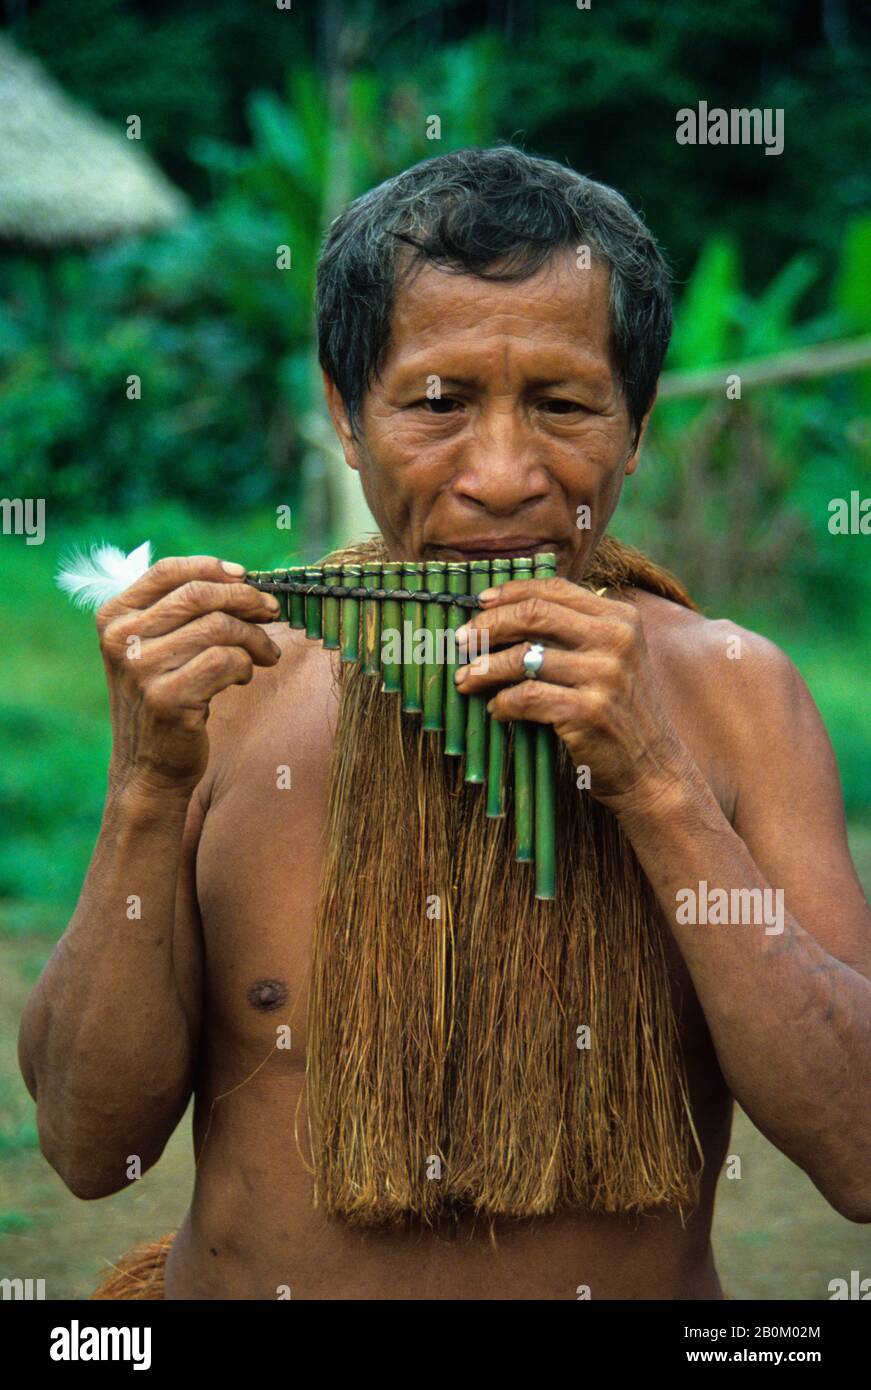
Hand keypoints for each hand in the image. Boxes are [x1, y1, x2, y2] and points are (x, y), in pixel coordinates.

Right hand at [96, 556, 281, 796]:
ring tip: (264, 654)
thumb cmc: (165, 699)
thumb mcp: (156, 648)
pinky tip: (243, 677)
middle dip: (245, 599)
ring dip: (254, 638)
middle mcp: (121, 640)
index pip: (167, 571)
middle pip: (199, 595)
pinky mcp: (167, 698)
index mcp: (114, 618)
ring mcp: (141, 669)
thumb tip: (242, 579)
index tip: (247, 577)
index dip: (212, 567)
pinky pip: (226, 661)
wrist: (148, 767)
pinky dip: (246, 665)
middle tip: (272, 612)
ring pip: (219, 627)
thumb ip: (182, 612)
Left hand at [454, 577, 693, 815]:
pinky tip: (497, 710)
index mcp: (620, 618)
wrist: (651, 767)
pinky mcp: (590, 711)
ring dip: (484, 669)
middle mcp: (617, 640)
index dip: (510, 593)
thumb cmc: (619, 711)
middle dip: (488, 626)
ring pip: (523, 658)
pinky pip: (527, 697)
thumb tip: (503, 612)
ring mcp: (605, 675)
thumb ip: (573, 632)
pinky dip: (503, 703)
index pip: (554, 589)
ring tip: (466, 679)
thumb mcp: (611, 659)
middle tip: (462, 641)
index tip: (480, 604)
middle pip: (534, 614)